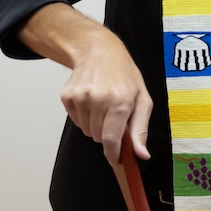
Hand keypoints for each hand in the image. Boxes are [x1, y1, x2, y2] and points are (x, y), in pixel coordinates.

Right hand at [18, 3, 151, 164]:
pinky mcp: (67, 97)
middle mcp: (98, 99)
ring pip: (86, 130)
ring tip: (102, 106)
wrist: (98, 51)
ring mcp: (80, 97)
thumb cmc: (124, 75)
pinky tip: (91, 101)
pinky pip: (76, 120)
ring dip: (95, 125)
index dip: (113, 154)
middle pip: (98, 137)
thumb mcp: (142, 99)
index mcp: (120, 102)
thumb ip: (140, 129)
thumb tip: (141, 155)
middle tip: (114, 116)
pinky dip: (84, 116)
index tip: (116, 159)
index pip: (111, 140)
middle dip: (107, 133)